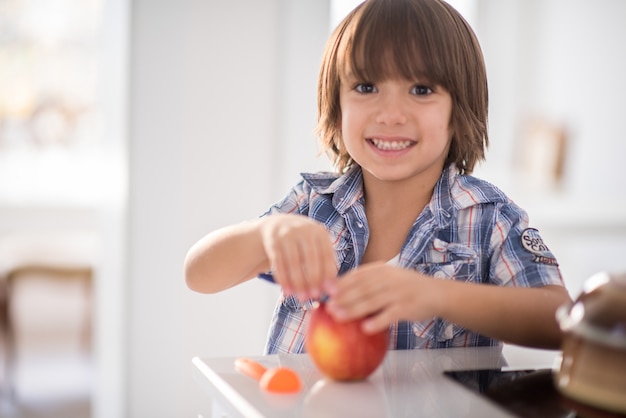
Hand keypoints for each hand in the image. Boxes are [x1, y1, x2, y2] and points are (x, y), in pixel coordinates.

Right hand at [260, 214, 336, 300]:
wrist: (277, 225)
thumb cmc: (304, 242)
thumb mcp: (317, 245)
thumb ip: (325, 263)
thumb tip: (332, 289)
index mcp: (320, 232)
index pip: (326, 256)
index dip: (327, 275)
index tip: (328, 292)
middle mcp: (304, 230)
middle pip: (310, 259)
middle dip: (312, 280)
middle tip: (314, 297)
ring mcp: (288, 235)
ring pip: (294, 263)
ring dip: (297, 283)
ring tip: (300, 298)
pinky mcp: (274, 242)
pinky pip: (279, 263)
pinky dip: (283, 279)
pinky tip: (287, 291)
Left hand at [324, 263, 442, 333]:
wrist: (436, 293)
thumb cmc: (406, 287)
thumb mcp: (388, 278)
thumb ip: (368, 282)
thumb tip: (338, 291)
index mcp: (382, 270)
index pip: (358, 275)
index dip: (341, 282)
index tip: (326, 290)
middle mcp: (389, 279)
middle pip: (362, 288)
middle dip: (343, 297)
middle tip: (328, 306)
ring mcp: (398, 293)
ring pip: (372, 301)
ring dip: (354, 309)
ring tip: (338, 317)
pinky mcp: (407, 307)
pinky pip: (390, 315)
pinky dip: (377, 321)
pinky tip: (365, 328)